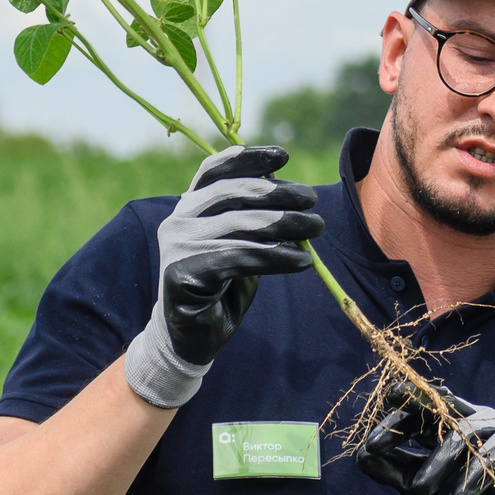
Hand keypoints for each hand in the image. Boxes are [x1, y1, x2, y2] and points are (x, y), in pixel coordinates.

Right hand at [121, 145, 323, 408]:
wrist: (193, 338)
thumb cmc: (222, 287)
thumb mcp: (241, 244)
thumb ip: (255, 218)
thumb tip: (290, 191)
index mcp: (188, 207)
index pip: (214, 170)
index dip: (248, 159)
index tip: (284, 157)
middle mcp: (178, 220)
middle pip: (233, 193)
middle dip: (278, 192)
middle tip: (312, 200)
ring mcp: (177, 245)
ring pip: (241, 224)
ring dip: (286, 223)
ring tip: (317, 227)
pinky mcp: (184, 272)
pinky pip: (240, 257)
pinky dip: (276, 257)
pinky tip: (302, 260)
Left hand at [356, 380, 494, 494]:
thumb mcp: (434, 489)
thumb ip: (401, 473)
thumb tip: (361, 456)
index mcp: (450, 424)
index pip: (420, 409)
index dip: (395, 412)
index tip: (367, 429)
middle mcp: (473, 419)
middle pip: (436, 406)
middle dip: (403, 420)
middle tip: (374, 444)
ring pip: (461, 435)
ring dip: (438, 465)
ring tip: (424, 494)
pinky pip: (494, 454)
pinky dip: (474, 476)